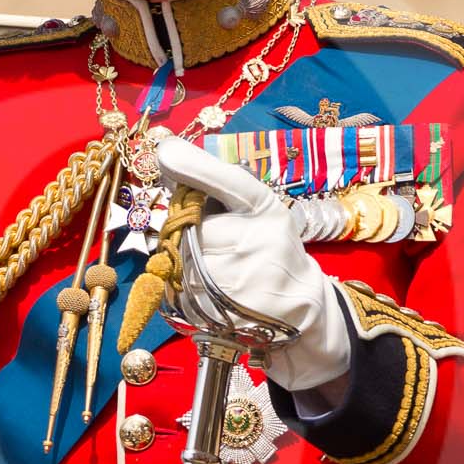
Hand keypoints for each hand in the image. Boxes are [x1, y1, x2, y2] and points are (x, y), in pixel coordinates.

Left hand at [154, 137, 351, 390]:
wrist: (295, 306)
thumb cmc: (269, 247)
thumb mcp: (258, 210)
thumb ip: (218, 186)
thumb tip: (168, 159)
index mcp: (266, 210)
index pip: (230, 183)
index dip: (195, 168)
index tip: (167, 153)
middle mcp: (254, 242)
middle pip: (189, 226)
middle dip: (188, 229)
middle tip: (212, 236)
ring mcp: (235, 280)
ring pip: (181, 258)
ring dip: (186, 258)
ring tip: (217, 263)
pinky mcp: (218, 310)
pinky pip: (179, 286)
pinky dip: (185, 283)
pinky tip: (212, 284)